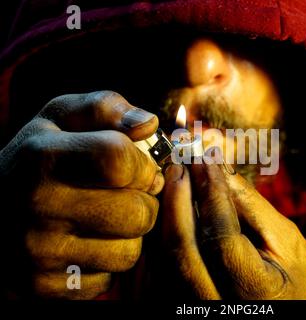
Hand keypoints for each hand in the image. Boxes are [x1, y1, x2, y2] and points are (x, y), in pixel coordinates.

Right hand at [0, 91, 162, 298]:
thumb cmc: (35, 159)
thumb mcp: (60, 118)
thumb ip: (106, 108)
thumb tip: (148, 124)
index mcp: (41, 157)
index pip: (121, 161)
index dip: (144, 165)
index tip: (142, 168)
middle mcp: (35, 207)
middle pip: (137, 213)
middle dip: (143, 202)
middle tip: (127, 195)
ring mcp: (36, 253)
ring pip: (129, 252)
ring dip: (128, 236)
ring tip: (106, 219)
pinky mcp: (41, 287)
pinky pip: (108, 279)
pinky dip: (105, 262)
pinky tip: (86, 243)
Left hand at [162, 159, 305, 299]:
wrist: (297, 313)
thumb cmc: (302, 282)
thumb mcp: (289, 243)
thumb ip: (252, 207)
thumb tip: (221, 169)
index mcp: (254, 294)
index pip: (221, 237)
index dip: (210, 194)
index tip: (205, 159)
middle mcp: (217, 306)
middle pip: (181, 250)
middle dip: (177, 199)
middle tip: (179, 163)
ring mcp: (195, 308)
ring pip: (163, 259)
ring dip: (165, 214)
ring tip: (172, 179)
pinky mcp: (184, 304)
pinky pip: (161, 269)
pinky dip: (162, 234)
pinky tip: (169, 207)